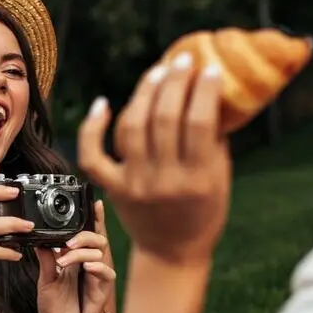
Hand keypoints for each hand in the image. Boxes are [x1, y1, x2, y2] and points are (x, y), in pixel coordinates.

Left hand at [36, 200, 115, 312]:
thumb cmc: (54, 308)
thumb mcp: (46, 280)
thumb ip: (46, 259)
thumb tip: (39, 238)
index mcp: (77, 259)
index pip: (87, 234)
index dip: (94, 218)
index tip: (95, 201)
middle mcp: (90, 265)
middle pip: (98, 239)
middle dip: (86, 234)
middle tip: (70, 240)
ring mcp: (97, 277)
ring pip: (100, 253)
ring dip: (83, 251)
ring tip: (67, 256)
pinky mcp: (102, 291)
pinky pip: (106, 273)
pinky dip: (96, 267)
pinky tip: (86, 267)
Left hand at [77, 55, 231, 266]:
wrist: (172, 251)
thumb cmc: (204, 209)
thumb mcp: (220, 177)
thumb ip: (214, 139)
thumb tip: (210, 91)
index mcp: (199, 179)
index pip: (199, 123)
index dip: (204, 91)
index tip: (210, 69)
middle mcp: (165, 181)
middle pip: (164, 119)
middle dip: (174, 82)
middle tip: (182, 60)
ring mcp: (135, 184)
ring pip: (132, 127)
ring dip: (144, 93)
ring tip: (157, 72)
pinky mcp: (112, 188)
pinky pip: (93, 154)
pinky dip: (93, 127)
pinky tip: (103, 103)